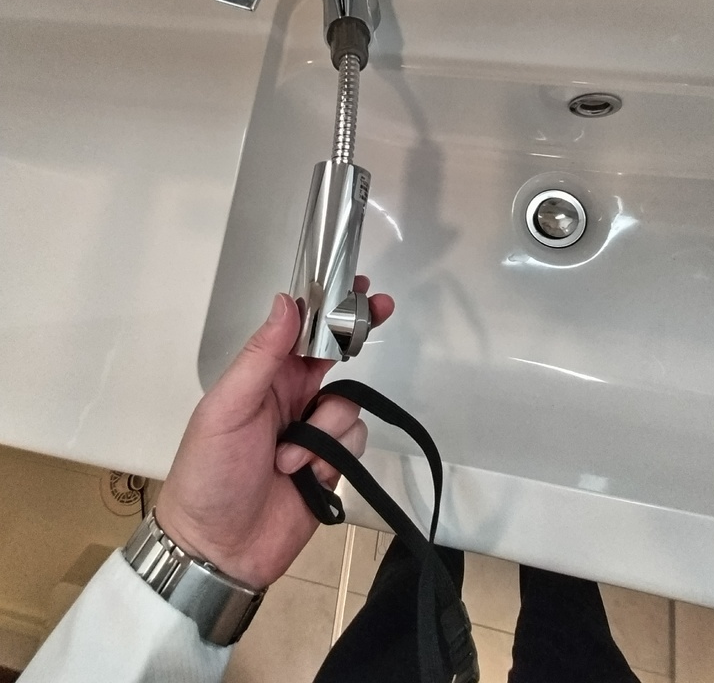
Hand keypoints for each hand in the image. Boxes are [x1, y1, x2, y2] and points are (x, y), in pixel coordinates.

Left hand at [155, 278, 393, 588]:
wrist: (218, 550)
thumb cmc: (208, 474)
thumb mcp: (227, 408)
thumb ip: (261, 355)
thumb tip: (287, 302)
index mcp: (262, 376)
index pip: (301, 330)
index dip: (330, 307)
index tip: (359, 285)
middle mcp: (291, 396)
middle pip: (337, 357)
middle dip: (357, 336)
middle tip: (382, 310)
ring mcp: (313, 431)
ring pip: (349, 405)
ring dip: (325, 431)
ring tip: (288, 458)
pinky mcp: (331, 464)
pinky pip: (356, 441)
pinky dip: (336, 457)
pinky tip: (305, 477)